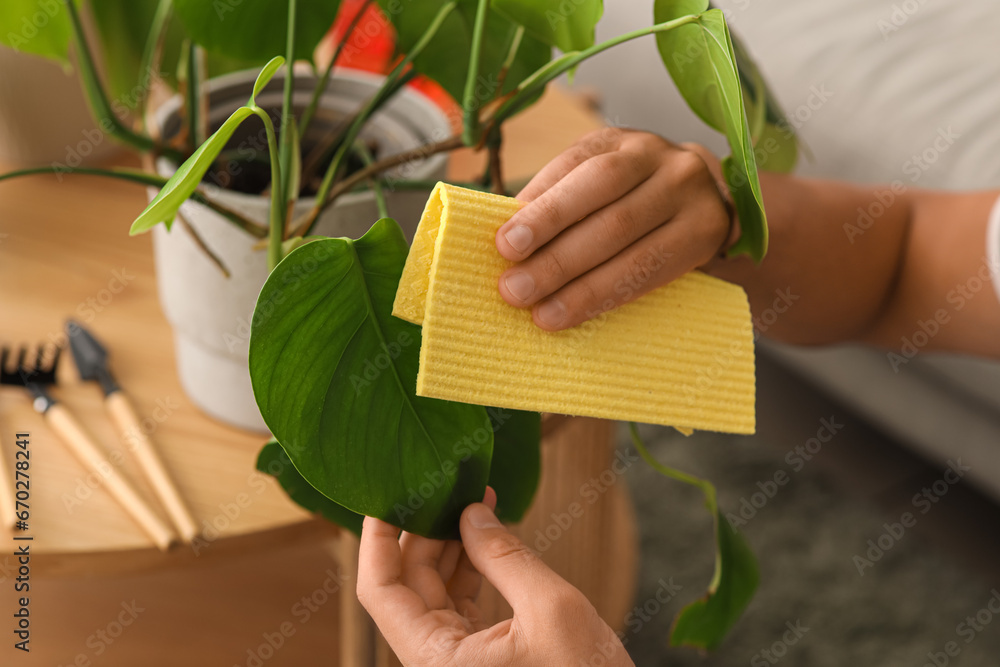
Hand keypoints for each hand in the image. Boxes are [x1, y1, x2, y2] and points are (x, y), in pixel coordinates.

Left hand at [357, 491, 632, 666]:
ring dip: (451, 546)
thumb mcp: (552, 609)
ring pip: (434, 593)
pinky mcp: (480, 661)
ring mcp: (457, 664)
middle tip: (449, 485)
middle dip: (425, 532)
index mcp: (437, 661)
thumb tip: (471, 511)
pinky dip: (472, 569)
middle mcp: (437, 664)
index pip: (379, 591)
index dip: (377, 539)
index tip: (386, 495)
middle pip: (408, 586)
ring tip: (474, 502)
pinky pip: (460, 606)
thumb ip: (505, 556)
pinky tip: (488, 537)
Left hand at [495, 128, 732, 330]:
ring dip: (577, 284)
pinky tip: (572, 313)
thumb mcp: (593, 181)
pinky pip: (650, 272)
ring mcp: (691, 197)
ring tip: (539, 309)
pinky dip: (605, 296)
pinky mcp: (705, 234)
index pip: (579, 171)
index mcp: (623, 143)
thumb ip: (554, 199)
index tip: (505, 244)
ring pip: (628, 243)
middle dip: (555, 254)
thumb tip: (505, 240)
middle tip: (514, 288)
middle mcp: (664, 163)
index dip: (543, 210)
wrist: (704, 199)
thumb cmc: (627, 195)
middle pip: (605, 210)